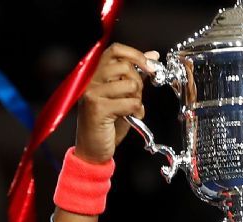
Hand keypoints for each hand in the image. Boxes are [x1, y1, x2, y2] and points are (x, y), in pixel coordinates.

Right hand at [74, 44, 156, 163]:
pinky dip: (136, 111)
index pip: (115, 50)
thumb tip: (152, 56)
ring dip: (137, 98)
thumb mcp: (121, 95)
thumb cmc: (106, 125)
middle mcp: (90, 82)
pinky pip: (130, 102)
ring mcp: (92, 94)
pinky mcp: (98, 109)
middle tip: (136, 96)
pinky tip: (131, 118)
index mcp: (94, 76)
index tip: (150, 65)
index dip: (135, 54)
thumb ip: (134, 75)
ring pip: (130, 84)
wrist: (92, 150)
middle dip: (139, 81)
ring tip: (131, 109)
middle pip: (125, 66)